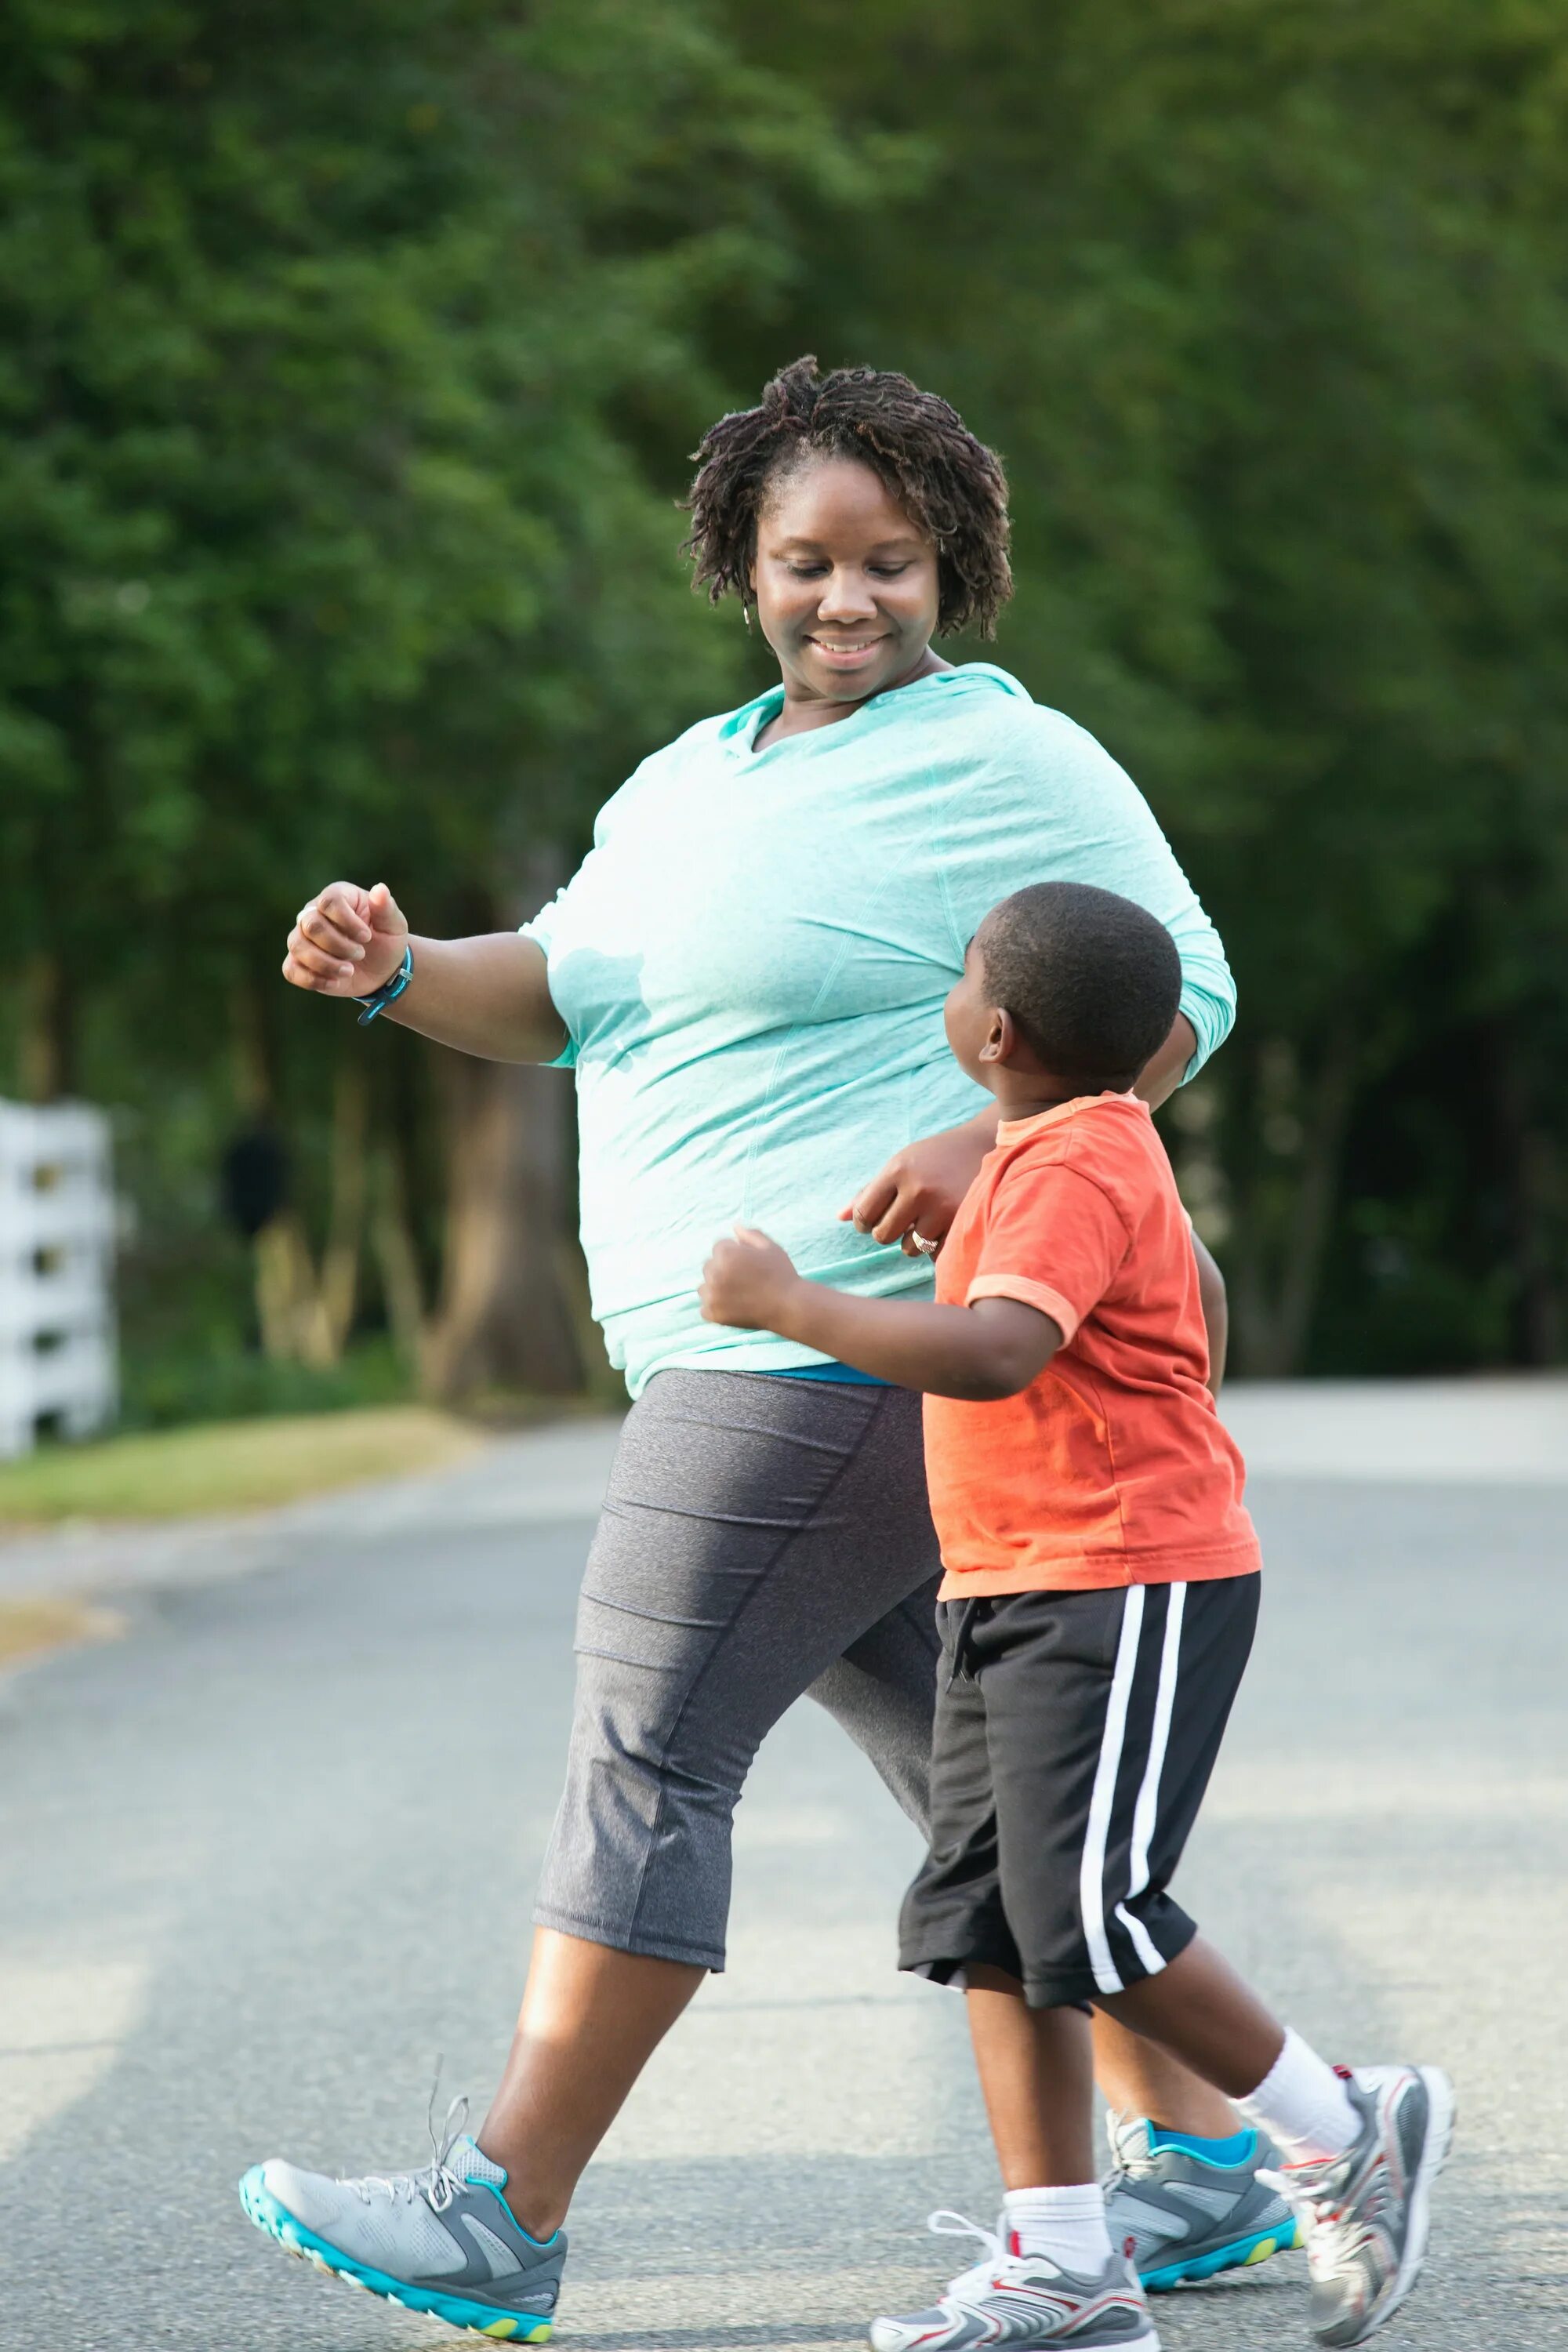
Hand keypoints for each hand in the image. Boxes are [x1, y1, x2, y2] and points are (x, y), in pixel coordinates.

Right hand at [283, 881, 407, 997]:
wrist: (381, 970)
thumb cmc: (386, 942)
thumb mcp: (394, 925)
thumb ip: (386, 908)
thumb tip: (380, 889)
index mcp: (338, 896)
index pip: (329, 902)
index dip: (347, 922)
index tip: (367, 937)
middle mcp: (314, 913)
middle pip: (311, 925)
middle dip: (338, 945)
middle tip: (360, 954)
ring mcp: (303, 937)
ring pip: (298, 946)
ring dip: (326, 963)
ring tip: (349, 971)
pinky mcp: (298, 962)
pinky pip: (291, 970)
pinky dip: (312, 979)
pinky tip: (334, 982)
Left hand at [699, 1226, 802, 1330]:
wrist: (788, 1307)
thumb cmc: (781, 1275)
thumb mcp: (770, 1248)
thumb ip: (750, 1235)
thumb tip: (734, 1227)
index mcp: (726, 1253)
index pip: (719, 1248)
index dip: (735, 1254)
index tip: (748, 1265)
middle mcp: (715, 1272)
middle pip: (710, 1266)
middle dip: (723, 1270)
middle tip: (744, 1281)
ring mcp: (713, 1295)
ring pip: (704, 1287)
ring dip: (716, 1289)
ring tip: (737, 1295)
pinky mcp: (713, 1314)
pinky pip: (705, 1309)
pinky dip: (715, 1308)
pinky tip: (732, 1307)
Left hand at [840, 1118, 993, 1256]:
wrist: (983, 1146)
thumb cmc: (934, 1158)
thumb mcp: (901, 1164)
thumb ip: (870, 1191)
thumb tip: (839, 1218)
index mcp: (898, 1170)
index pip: (864, 1213)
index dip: (863, 1222)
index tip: (871, 1220)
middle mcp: (919, 1189)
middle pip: (882, 1235)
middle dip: (887, 1232)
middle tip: (901, 1219)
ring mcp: (943, 1208)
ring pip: (908, 1248)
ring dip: (912, 1241)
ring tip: (926, 1219)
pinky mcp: (962, 1224)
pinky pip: (934, 1254)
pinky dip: (934, 1246)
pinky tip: (942, 1226)